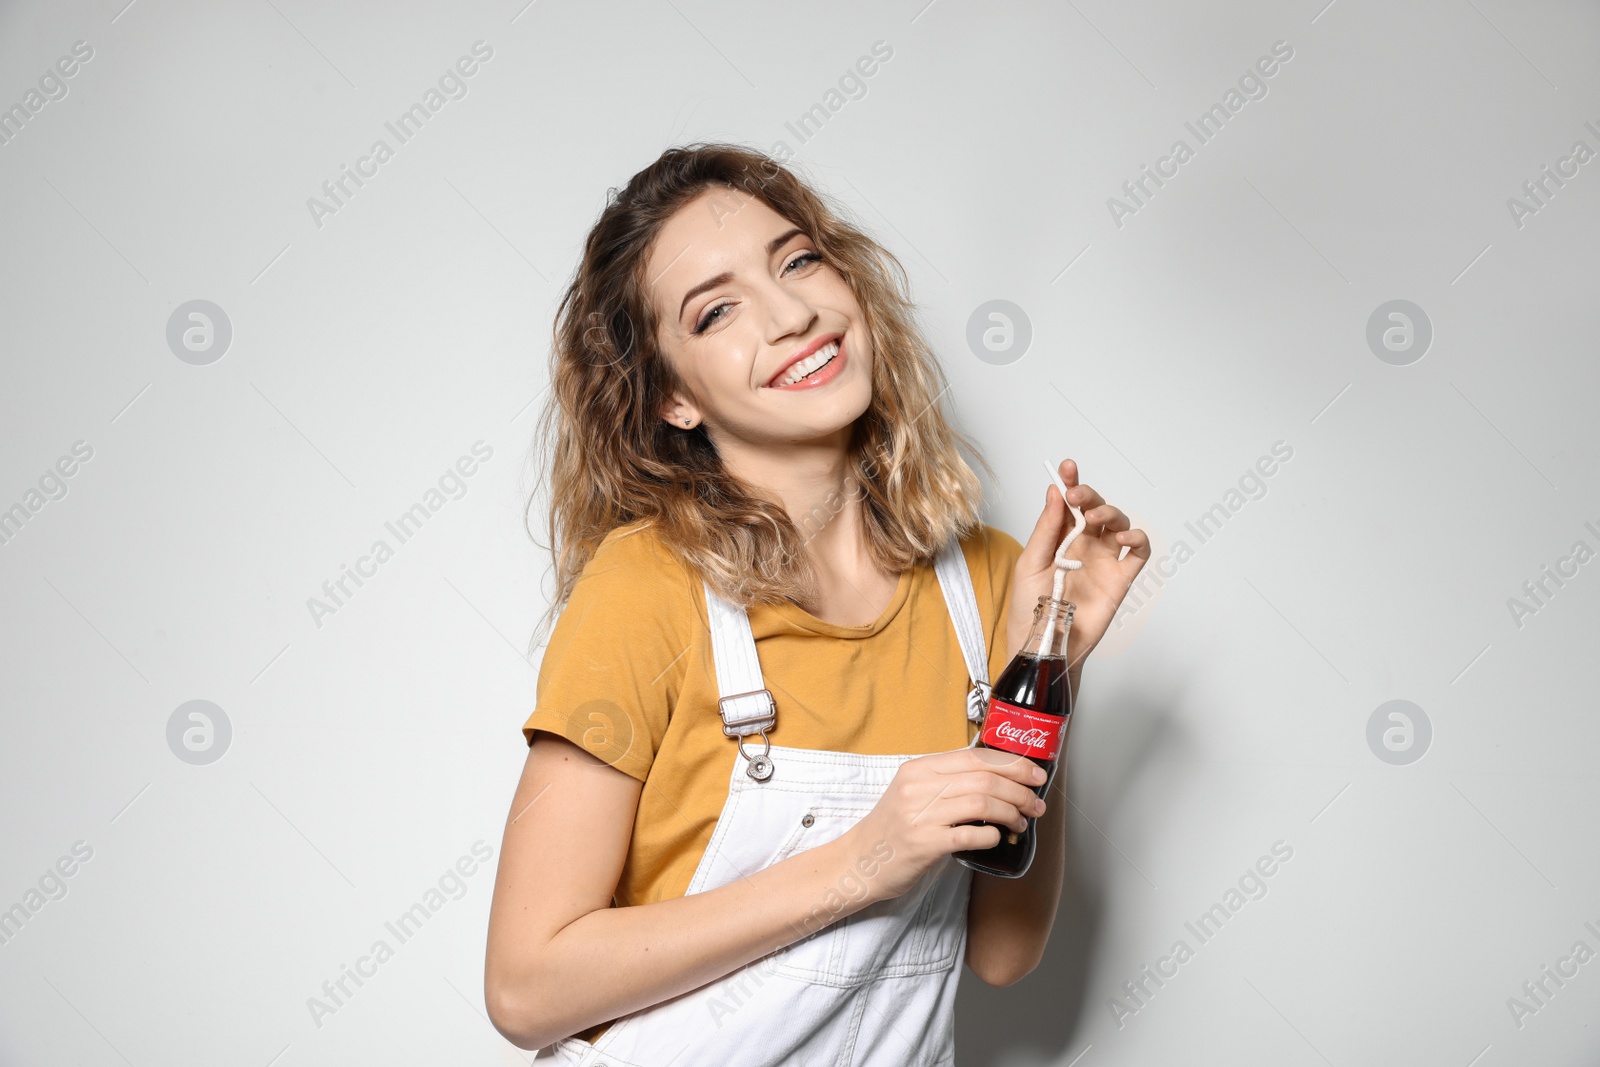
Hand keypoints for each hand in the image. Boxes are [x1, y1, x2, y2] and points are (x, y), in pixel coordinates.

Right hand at [840, 748, 1048, 903]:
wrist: (858, 862)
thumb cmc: (892, 829)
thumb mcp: (913, 793)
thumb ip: (947, 781)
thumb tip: (999, 777)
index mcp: (919, 768)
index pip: (976, 756)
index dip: (1013, 764)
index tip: (1035, 774)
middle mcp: (919, 787)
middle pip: (985, 778)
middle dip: (1020, 790)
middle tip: (1036, 804)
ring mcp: (920, 815)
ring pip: (983, 803)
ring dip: (1012, 813)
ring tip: (1021, 823)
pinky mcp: (924, 843)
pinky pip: (971, 834)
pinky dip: (992, 835)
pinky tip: (997, 839)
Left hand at [1009, 458, 1149, 667]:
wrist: (1043, 644)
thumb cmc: (1030, 608)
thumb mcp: (1030, 563)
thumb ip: (1046, 529)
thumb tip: (1055, 493)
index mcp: (1059, 538)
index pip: (1068, 504)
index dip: (1070, 482)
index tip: (1067, 468)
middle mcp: (1084, 544)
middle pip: (1096, 509)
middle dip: (1089, 496)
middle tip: (1078, 498)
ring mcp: (1104, 560)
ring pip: (1118, 524)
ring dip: (1111, 513)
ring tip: (1094, 518)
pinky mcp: (1120, 578)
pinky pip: (1138, 552)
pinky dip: (1138, 538)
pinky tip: (1125, 536)